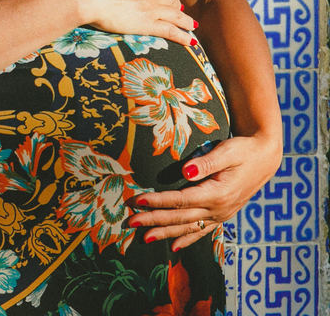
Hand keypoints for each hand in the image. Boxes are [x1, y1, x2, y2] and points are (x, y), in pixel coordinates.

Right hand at [64, 0, 195, 44]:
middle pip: (169, 0)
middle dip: (176, 6)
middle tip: (181, 12)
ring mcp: (150, 9)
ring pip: (176, 15)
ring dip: (185, 21)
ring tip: (191, 26)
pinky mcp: (147, 25)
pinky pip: (171, 31)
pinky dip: (182, 36)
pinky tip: (190, 41)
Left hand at [126, 134, 282, 250]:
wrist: (265, 158)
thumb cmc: (244, 150)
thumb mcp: (227, 152)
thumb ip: (206, 163)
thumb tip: (186, 171)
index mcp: (218, 193)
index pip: (181, 200)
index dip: (158, 201)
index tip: (137, 200)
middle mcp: (219, 209)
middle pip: (181, 217)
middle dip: (154, 220)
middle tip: (131, 222)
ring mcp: (222, 214)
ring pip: (189, 227)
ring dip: (166, 233)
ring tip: (145, 238)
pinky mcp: (223, 214)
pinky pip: (202, 231)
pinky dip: (187, 239)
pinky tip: (174, 247)